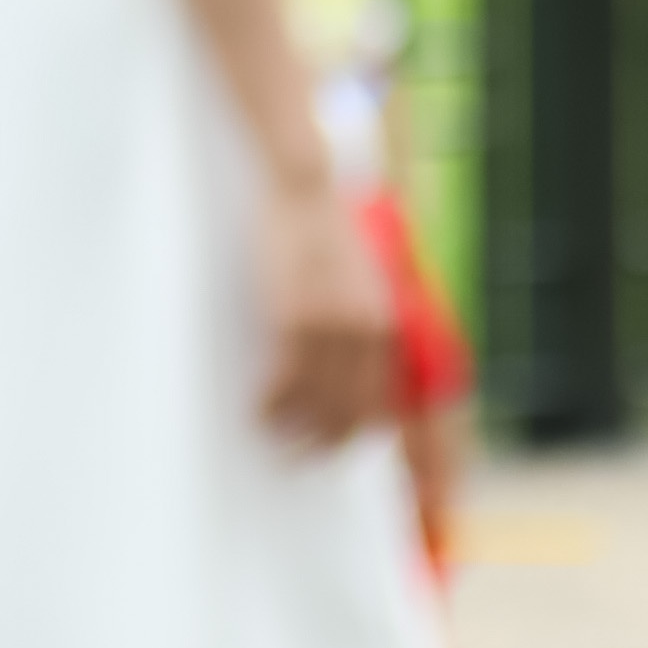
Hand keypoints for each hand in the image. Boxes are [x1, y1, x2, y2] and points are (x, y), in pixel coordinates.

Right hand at [251, 179, 403, 447]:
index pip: (388, 404)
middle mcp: (371, 334)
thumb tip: (352, 372)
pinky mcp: (295, 319)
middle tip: (297, 456)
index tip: (343, 452)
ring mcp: (334, 328)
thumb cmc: (328, 236)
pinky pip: (284, 382)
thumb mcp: (365, 285)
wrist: (304, 191)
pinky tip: (256, 410)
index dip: (366, 436)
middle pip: (354, 415)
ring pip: (316, 406)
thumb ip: (367, 327)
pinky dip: (269, 406)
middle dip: (326, 444)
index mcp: (391, 328)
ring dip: (292, 431)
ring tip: (271, 438)